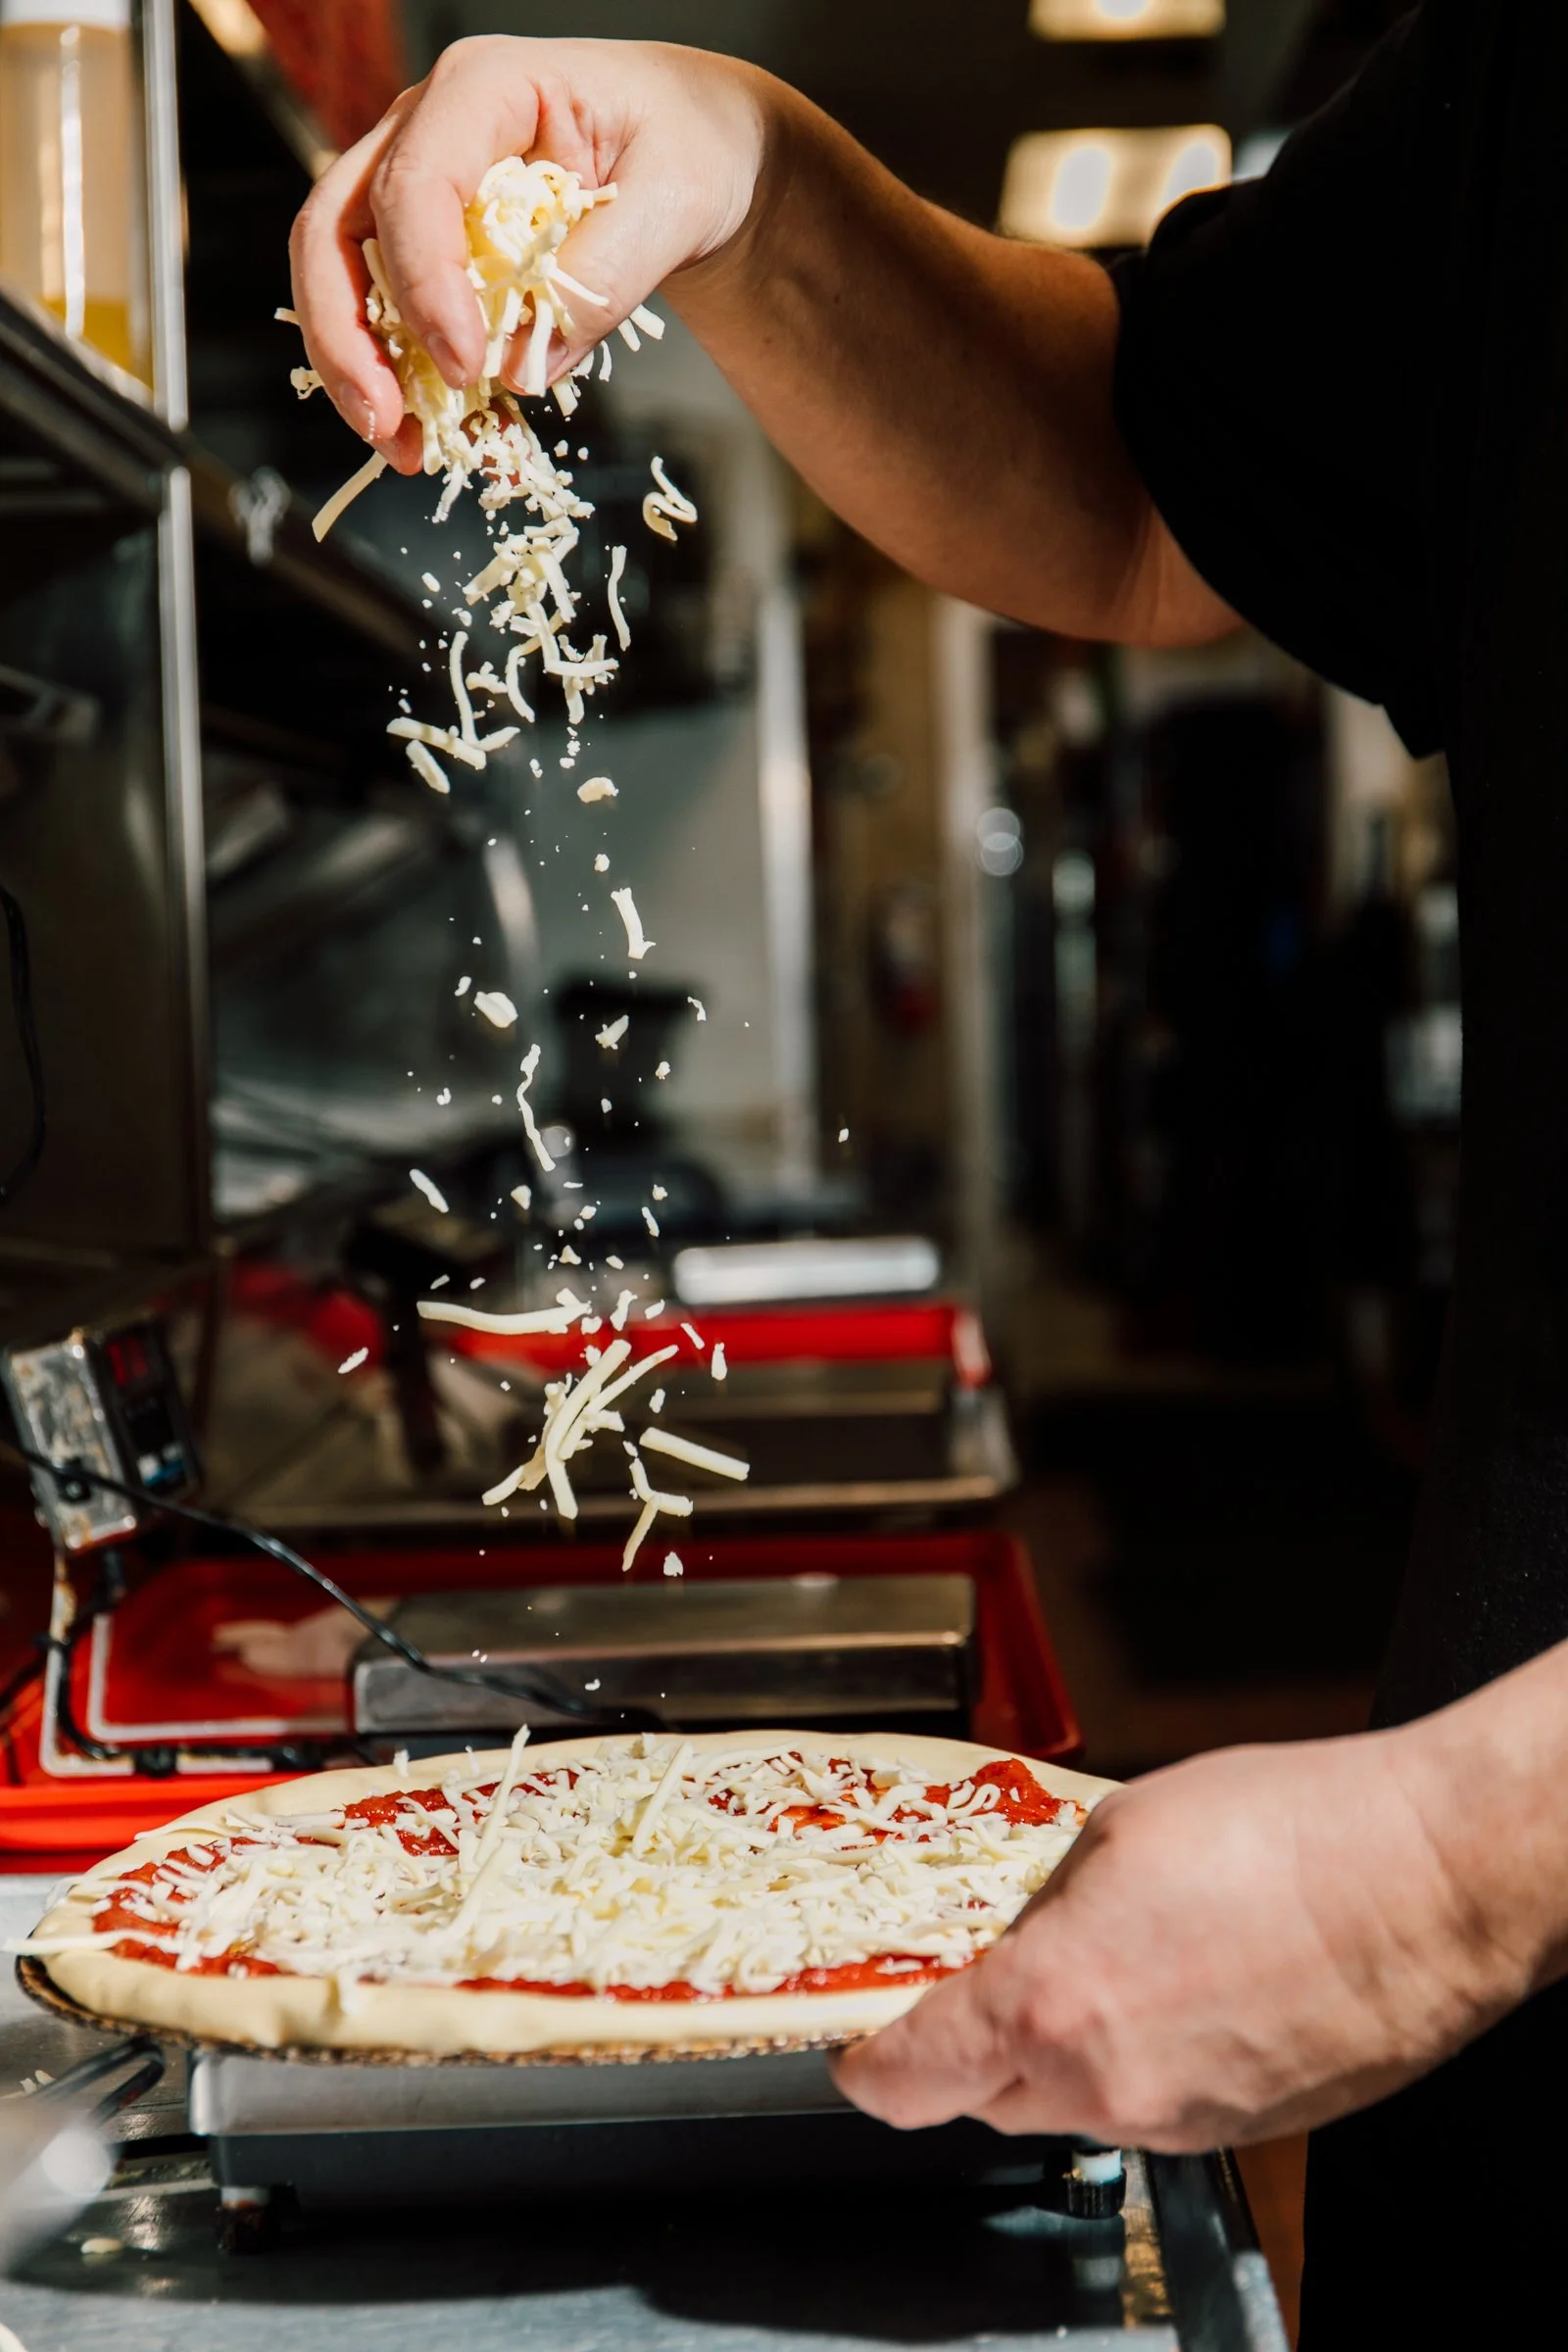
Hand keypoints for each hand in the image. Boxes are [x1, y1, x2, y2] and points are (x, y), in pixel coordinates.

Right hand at [288, 38, 769, 468]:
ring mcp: (411, 183)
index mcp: (486, 86)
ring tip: (401, 446)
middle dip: (344, 335)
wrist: (688, 148)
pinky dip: (396, 376)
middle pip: (334, 225)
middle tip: (385, 423)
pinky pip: (382, 311)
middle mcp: (425, 126)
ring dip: (355, 368)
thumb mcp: (674, 202)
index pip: (418, 182)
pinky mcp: (421, 243)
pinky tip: (428, 433)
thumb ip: (603, 276)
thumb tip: (523, 365)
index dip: (426, 284)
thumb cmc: (683, 147)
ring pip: (338, 272)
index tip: (464, 369)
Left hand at [832, 1729, 1543, 2150]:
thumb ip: (1040, 1894)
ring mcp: (1177, 2120)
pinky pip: (1147, 2105)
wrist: (1429, 1881)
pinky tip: (1182, 1979)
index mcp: (1051, 2003)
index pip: (905, 2079)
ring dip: (1062, 2044)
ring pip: (1067, 2102)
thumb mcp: (1117, 1825)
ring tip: (1116, 1950)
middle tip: (988, 1964)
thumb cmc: (1291, 1834)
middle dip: (967, 2039)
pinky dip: (1139, 2056)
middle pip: (981, 2095)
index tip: (853, 2038)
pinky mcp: (1236, 2129)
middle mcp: (1106, 2085)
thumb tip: (1012, 1924)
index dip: (863, 2061)